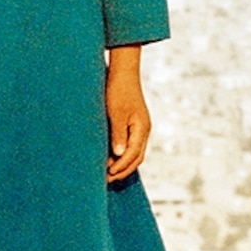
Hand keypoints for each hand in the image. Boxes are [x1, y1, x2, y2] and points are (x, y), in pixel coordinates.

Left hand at [105, 45, 150, 185]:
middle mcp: (143, 130)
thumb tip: (119, 156)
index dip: (120, 167)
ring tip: (108, 172)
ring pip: (135, 153)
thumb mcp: (116, 113)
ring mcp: (140, 127)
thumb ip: (118, 134)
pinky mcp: (133, 124)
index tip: (107, 174)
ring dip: (123, 164)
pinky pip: (131, 145)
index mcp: (141, 128)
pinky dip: (122, 155)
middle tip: (107, 179)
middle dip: (123, 170)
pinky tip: (111, 158)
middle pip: (136, 158)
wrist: (123, 71)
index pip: (132, 155)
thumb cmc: (118, 90)